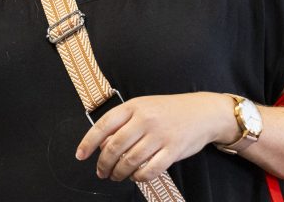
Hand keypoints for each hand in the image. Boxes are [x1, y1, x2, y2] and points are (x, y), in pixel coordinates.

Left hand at [75, 92, 234, 182]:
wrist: (203, 112)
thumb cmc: (168, 110)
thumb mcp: (143, 106)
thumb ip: (123, 122)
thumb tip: (102, 144)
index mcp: (133, 106)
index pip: (103, 125)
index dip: (88, 142)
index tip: (80, 155)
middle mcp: (145, 120)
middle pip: (114, 146)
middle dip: (104, 163)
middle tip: (101, 172)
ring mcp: (159, 135)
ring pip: (131, 160)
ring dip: (119, 172)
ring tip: (116, 176)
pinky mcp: (173, 150)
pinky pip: (151, 169)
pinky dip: (139, 176)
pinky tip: (136, 176)